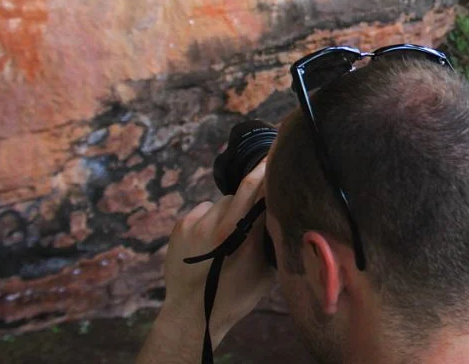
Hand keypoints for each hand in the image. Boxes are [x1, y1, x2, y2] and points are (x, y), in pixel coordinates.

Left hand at [154, 160, 274, 346]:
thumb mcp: (267, 270)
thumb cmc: (237, 296)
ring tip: (229, 236)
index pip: (260, 189)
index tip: (277, 154)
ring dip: (230, 211)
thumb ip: (274, 239)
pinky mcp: (182, 225)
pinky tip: (211, 240)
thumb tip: (286, 216)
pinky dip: (211, 219)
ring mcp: (198, 222)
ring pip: (224, 201)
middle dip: (252, 192)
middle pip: (243, 190)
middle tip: (258, 200)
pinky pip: (204, 210)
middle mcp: (221, 223)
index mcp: (246, 234)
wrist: (193, 315)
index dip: (269, 170)